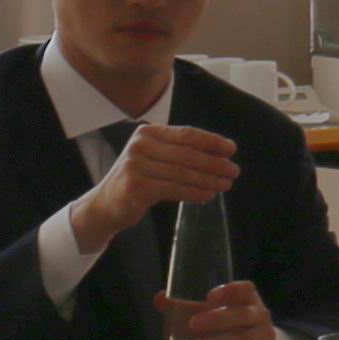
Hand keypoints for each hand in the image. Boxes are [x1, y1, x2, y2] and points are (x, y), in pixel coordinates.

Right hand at [84, 119, 241, 242]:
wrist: (104, 206)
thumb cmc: (138, 180)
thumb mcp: (156, 159)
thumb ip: (181, 153)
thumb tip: (222, 154)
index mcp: (147, 133)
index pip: (186, 134)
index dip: (211, 141)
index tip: (232, 149)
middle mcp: (139, 145)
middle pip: (187, 154)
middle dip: (215, 163)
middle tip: (234, 171)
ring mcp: (134, 166)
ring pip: (182, 173)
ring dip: (209, 180)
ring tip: (226, 185)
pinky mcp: (135, 187)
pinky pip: (174, 189)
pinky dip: (194, 193)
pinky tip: (207, 196)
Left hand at [169, 281, 278, 339]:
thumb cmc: (233, 328)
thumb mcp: (215, 314)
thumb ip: (189, 307)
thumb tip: (160, 298)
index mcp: (248, 300)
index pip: (245, 290)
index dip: (230, 291)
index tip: (209, 297)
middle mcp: (259, 316)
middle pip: (243, 315)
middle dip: (218, 319)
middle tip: (193, 323)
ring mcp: (262, 338)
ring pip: (242, 339)